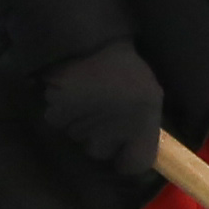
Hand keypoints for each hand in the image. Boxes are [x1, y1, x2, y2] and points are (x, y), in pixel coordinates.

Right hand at [35, 41, 164, 180]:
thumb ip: (146, 125)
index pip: (135, 165)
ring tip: (86, 98)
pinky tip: (69, 94)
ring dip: (81, 124)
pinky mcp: (57, 119)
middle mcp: (110, 136)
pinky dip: (62, 113)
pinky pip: (59, 124)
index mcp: (140, 129)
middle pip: (100, 152)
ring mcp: (82, 130)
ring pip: (78, 138)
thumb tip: (136, 148)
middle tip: (104, 112)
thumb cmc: (125, 66)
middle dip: (101, 138)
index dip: (129, 159)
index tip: (125, 148)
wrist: (88, 43)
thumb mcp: (150, 94)